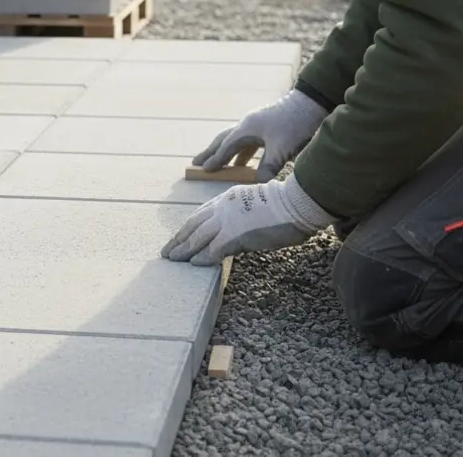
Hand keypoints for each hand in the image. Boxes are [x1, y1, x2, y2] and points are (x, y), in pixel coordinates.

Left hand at [160, 173, 335, 265]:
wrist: (296, 203)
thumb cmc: (286, 205)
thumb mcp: (256, 203)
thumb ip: (242, 214)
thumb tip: (238, 232)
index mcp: (227, 198)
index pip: (200, 214)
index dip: (188, 227)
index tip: (179, 237)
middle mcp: (222, 207)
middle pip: (193, 225)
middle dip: (178, 239)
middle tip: (167, 251)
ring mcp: (227, 221)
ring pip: (197, 237)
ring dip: (184, 250)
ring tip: (173, 260)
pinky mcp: (235, 235)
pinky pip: (213, 250)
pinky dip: (203, 258)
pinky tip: (195, 264)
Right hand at [193, 88, 328, 180]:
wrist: (312, 103)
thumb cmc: (295, 124)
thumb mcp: (281, 149)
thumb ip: (267, 167)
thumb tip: (257, 182)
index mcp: (247, 129)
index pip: (226, 147)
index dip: (215, 160)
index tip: (202, 170)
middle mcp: (248, 125)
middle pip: (224, 140)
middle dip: (210, 152)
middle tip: (195, 162)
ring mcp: (257, 124)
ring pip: (235, 140)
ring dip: (225, 152)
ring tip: (217, 164)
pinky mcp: (267, 126)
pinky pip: (248, 142)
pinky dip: (241, 152)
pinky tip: (244, 161)